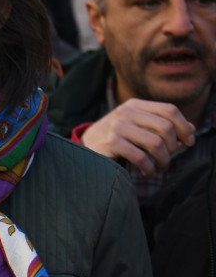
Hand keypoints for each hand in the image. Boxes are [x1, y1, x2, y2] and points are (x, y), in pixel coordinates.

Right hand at [79, 98, 195, 175]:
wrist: (85, 147)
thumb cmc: (117, 138)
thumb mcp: (137, 125)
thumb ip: (161, 126)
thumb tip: (191, 131)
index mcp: (135, 104)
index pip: (170, 110)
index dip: (185, 127)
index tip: (189, 142)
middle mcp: (126, 111)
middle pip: (166, 127)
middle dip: (174, 147)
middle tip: (169, 158)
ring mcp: (117, 126)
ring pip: (156, 143)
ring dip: (163, 160)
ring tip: (160, 167)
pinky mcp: (111, 142)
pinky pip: (141, 157)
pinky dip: (149, 168)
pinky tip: (147, 172)